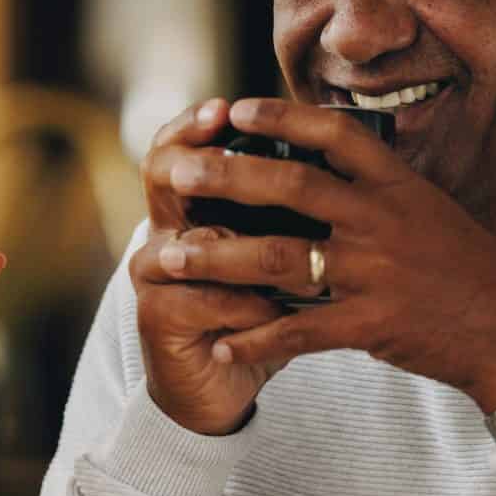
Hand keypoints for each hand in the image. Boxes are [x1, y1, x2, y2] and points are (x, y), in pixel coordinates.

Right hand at [132, 100, 308, 434]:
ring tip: (288, 250)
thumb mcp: (276, 252)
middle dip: (204, 163)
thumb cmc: (257, 312)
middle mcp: (165, 231)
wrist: (219, 387)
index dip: (196, 124)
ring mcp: (155, 274)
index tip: (230, 108)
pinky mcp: (157, 317)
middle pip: (163, 176)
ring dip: (241, 248)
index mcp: (193, 206)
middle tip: (230, 152)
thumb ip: (290, 210)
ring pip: (190, 242)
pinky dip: (246, 305)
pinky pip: (201, 299)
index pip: (179, 146)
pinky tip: (278, 311)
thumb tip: (340, 156)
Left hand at [145, 98, 495, 414]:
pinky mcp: (373, 324)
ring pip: (278, 257)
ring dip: (217, 259)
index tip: (235, 107)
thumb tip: (326, 163)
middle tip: (175, 173)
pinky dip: (255, 338)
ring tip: (169, 259)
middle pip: (290, 185)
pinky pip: (299, 330)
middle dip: (225, 176)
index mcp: (398, 186)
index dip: (282, 116)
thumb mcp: (432, 213)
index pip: (334, 134)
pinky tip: (220, 342)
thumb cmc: (471, 273)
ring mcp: (376, 272)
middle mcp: (383, 220)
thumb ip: (379, 191)